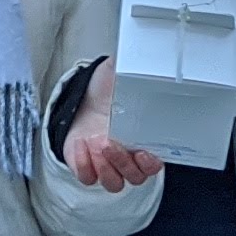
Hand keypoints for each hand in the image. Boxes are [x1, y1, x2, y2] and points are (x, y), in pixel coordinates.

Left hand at [64, 57, 163, 192]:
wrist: (84, 99)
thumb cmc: (108, 90)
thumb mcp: (121, 75)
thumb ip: (134, 68)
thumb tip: (142, 52)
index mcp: (144, 140)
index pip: (154, 164)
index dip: (150, 163)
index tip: (143, 152)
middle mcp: (128, 158)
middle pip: (134, 177)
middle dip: (121, 162)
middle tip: (108, 142)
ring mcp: (107, 165)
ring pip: (113, 183)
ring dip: (104, 168)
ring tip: (94, 143)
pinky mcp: (86, 167)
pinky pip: (88, 178)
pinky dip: (83, 165)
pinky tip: (81, 144)